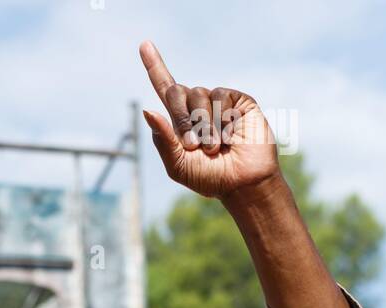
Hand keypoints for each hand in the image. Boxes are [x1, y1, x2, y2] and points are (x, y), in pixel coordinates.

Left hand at [139, 40, 279, 202]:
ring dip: (204, 125)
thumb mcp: (178, 165)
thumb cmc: (210, 178)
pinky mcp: (238, 100)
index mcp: (181, 121)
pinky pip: (221, 97)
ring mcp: (218, 102)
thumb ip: (163, 140)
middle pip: (177, 91)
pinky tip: (229, 136)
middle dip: (181, 119)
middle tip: (193, 145)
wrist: (242, 183)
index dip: (155, 66)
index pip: (165, 88)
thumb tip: (147, 110)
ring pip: (199, 94)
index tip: (144, 45)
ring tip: (214, 146)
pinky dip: (221, 120)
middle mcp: (198, 107)